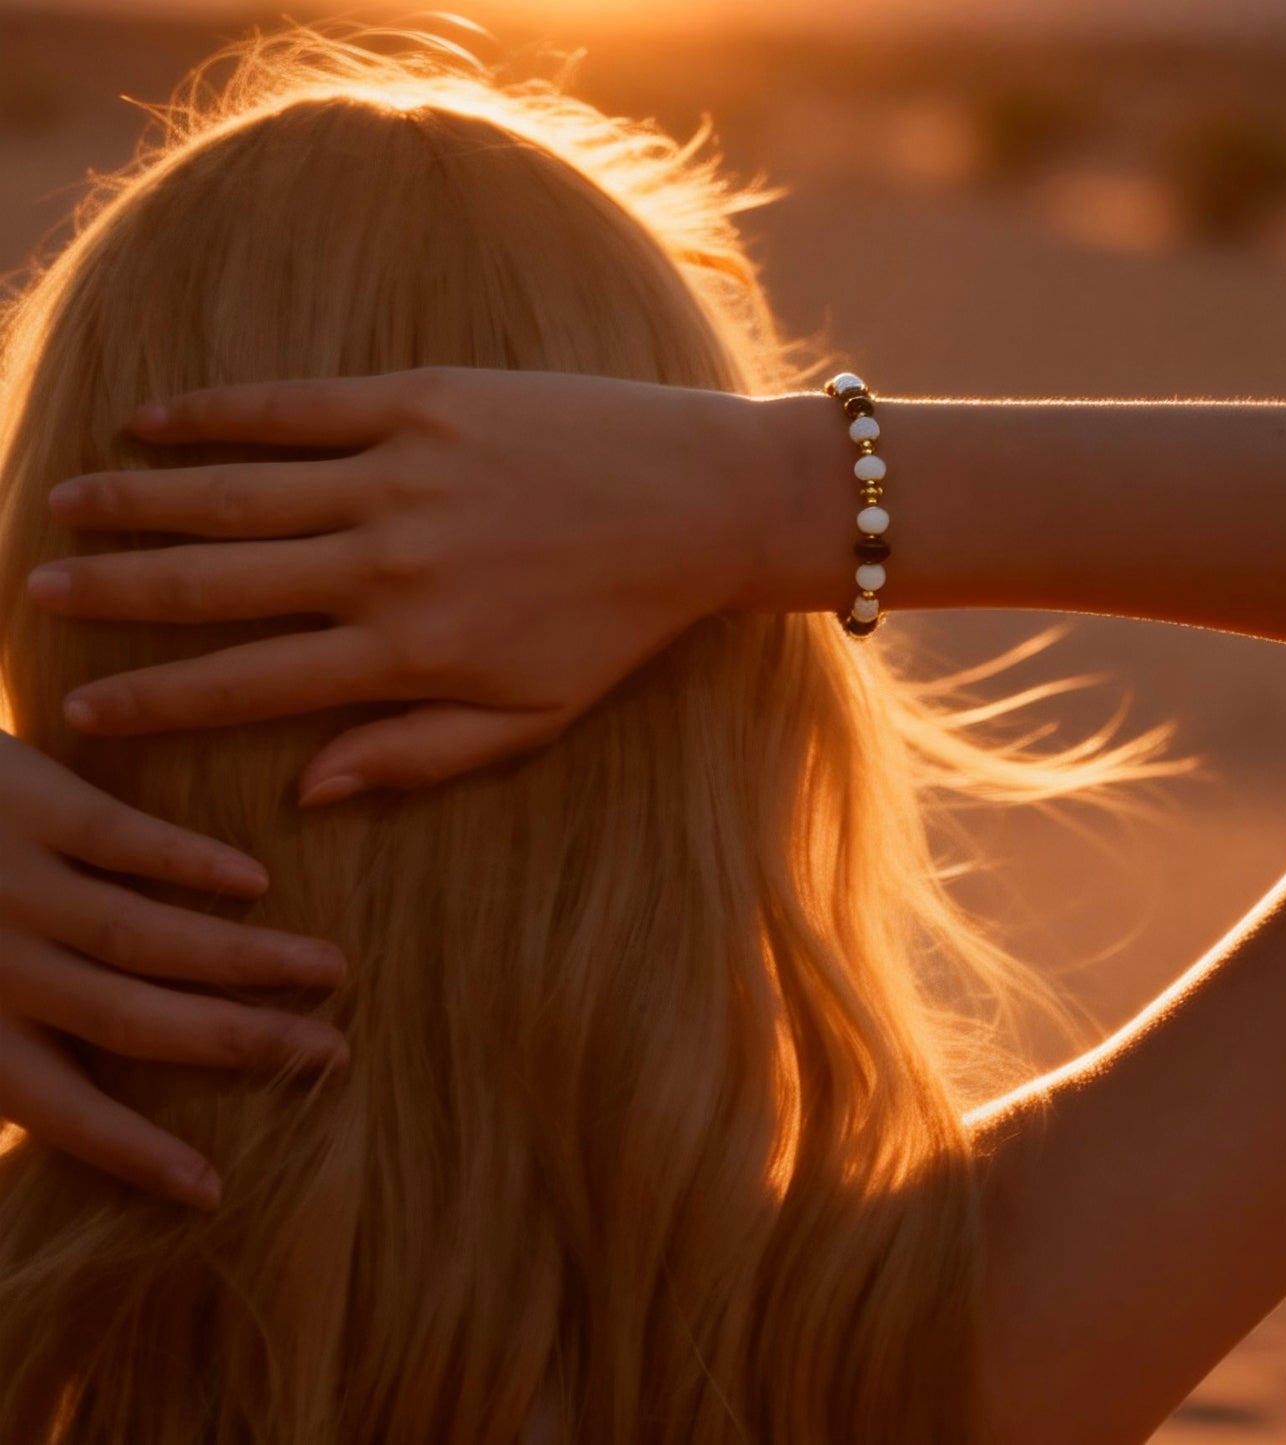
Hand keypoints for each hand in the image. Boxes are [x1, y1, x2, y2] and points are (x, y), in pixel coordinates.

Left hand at [0, 729, 349, 1209]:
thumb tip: (64, 1107)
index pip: (62, 1107)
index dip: (135, 1152)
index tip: (214, 1190)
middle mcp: (1, 967)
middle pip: (137, 1021)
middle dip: (243, 1043)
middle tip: (336, 1055)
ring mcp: (18, 883)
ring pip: (147, 936)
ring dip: (247, 959)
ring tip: (329, 968)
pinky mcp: (33, 804)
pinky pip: (125, 839)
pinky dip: (193, 863)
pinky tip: (258, 881)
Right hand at [27, 367, 760, 803]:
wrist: (699, 505)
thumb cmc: (617, 624)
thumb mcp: (530, 719)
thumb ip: (414, 756)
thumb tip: (305, 793)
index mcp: (410, 652)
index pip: (250, 683)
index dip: (156, 698)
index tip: (81, 706)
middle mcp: (387, 564)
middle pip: (218, 581)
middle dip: (119, 592)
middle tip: (42, 594)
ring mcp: (400, 473)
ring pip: (237, 491)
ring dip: (142, 499)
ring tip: (67, 507)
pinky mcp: (421, 401)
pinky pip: (295, 408)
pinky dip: (217, 415)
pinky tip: (155, 421)